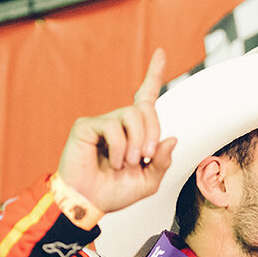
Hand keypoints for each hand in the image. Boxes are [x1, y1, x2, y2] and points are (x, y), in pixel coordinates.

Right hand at [56, 49, 178, 214]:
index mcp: (133, 132)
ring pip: (132, 114)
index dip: (153, 75)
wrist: (88, 203)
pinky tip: (113, 162)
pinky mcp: (86, 127)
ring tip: (128, 162)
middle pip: (145, 109)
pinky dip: (119, 148)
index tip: (160, 53)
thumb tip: (171, 139)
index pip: (145, 97)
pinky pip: (113, 127)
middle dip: (152, 133)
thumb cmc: (113, 193)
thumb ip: (162, 162)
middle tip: (145, 157)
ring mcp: (101, 123)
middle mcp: (118, 123)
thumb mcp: (148, 182)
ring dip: (138, 141)